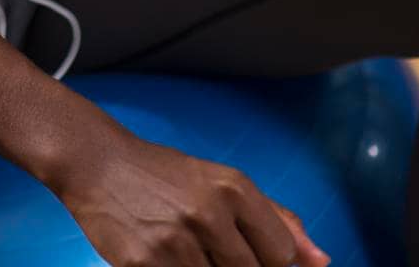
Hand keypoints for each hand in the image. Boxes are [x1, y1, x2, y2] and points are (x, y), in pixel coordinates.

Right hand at [52, 115, 331, 266]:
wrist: (97, 162)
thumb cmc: (163, 175)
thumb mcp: (220, 182)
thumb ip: (274, 220)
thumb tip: (321, 261)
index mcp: (234, 188)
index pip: (282, 256)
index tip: (252, 258)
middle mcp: (210, 212)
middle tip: (211, 252)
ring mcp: (177, 242)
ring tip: (188, 252)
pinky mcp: (145, 265)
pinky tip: (168, 258)